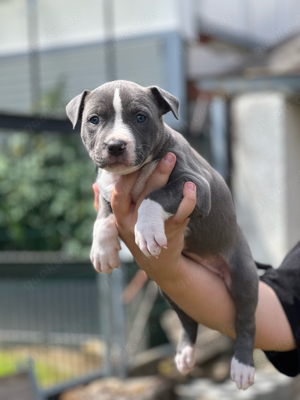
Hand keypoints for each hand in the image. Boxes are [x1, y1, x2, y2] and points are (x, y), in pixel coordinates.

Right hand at [110, 153, 196, 283]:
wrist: (158, 263)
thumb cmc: (136, 236)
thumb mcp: (118, 223)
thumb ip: (104, 206)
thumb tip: (96, 185)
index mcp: (121, 216)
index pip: (119, 194)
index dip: (124, 176)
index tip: (131, 158)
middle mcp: (135, 222)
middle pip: (142, 194)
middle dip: (152, 172)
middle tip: (164, 154)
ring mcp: (153, 227)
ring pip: (159, 201)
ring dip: (166, 179)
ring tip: (173, 160)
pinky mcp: (171, 231)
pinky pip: (179, 213)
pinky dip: (186, 200)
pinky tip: (190, 186)